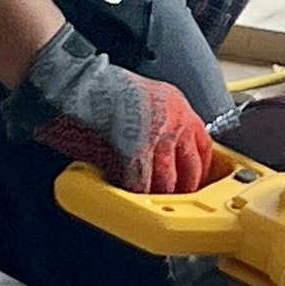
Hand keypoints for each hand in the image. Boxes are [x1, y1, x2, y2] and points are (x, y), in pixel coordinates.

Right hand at [0, 27, 213, 193]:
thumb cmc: (103, 88)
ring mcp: (157, 138)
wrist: (80, 83)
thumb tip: (164, 149)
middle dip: (184, 188)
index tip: (196, 179)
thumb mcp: (146, 95)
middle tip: (176, 199)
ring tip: (151, 203)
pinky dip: (135, 195)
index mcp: (178, 105)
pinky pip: (141, 184)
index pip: (204, 145)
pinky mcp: (135, 153)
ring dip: (159, 196)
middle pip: (191, 168)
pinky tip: (129, 197)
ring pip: (168, 181)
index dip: (201, 167)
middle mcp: (174, 121)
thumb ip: (161, 119)